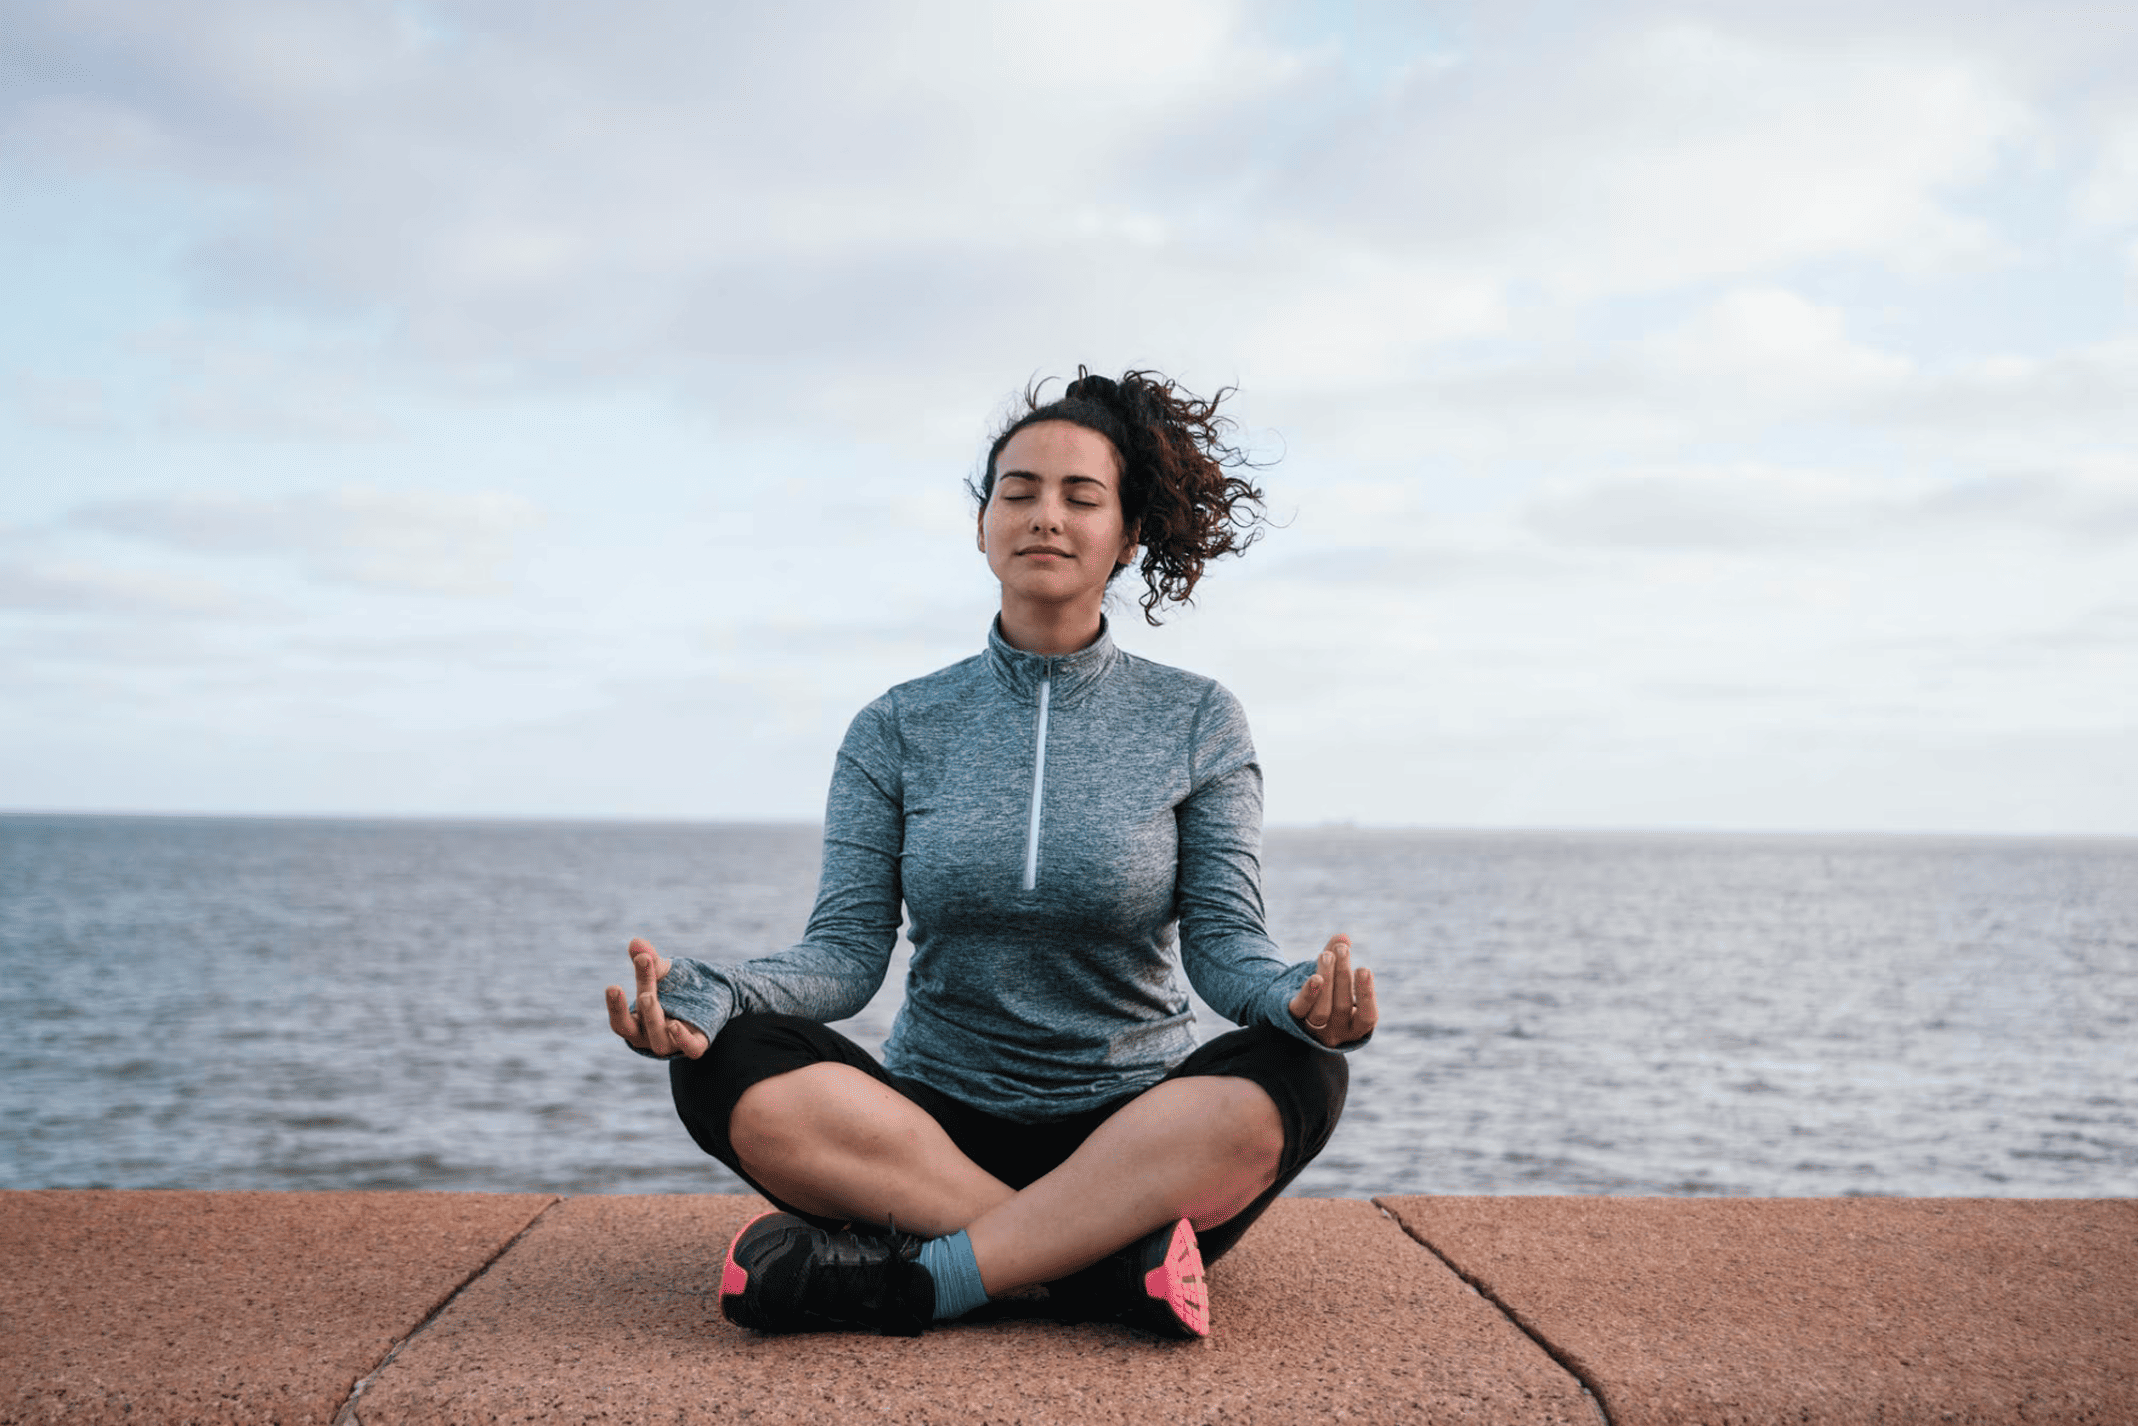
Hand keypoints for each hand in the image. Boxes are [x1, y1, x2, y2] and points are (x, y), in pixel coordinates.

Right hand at [604, 937, 708, 1058]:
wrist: (712, 997)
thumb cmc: (676, 988)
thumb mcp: (662, 971)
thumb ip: (649, 960)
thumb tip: (636, 942)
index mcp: (637, 1022)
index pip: (620, 1020)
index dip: (615, 1007)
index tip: (613, 986)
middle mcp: (651, 1036)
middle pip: (631, 1030)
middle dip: (624, 1013)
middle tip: (620, 988)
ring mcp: (674, 1042)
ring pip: (659, 1042)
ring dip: (652, 1019)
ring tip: (648, 996)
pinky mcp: (698, 1043)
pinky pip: (690, 1049)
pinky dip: (682, 1039)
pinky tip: (675, 1024)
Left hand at [1287, 933, 1376, 1047]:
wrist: (1288, 1004)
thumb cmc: (1323, 989)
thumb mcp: (1333, 973)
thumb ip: (1338, 955)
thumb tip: (1343, 937)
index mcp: (1355, 1027)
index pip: (1367, 1017)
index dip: (1367, 994)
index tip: (1364, 968)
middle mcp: (1336, 1033)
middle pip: (1342, 1007)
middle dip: (1343, 975)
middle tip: (1342, 949)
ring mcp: (1314, 1031)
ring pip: (1322, 1010)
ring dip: (1327, 978)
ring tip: (1326, 955)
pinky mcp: (1293, 1021)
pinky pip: (1301, 1009)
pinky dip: (1309, 994)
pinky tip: (1315, 977)